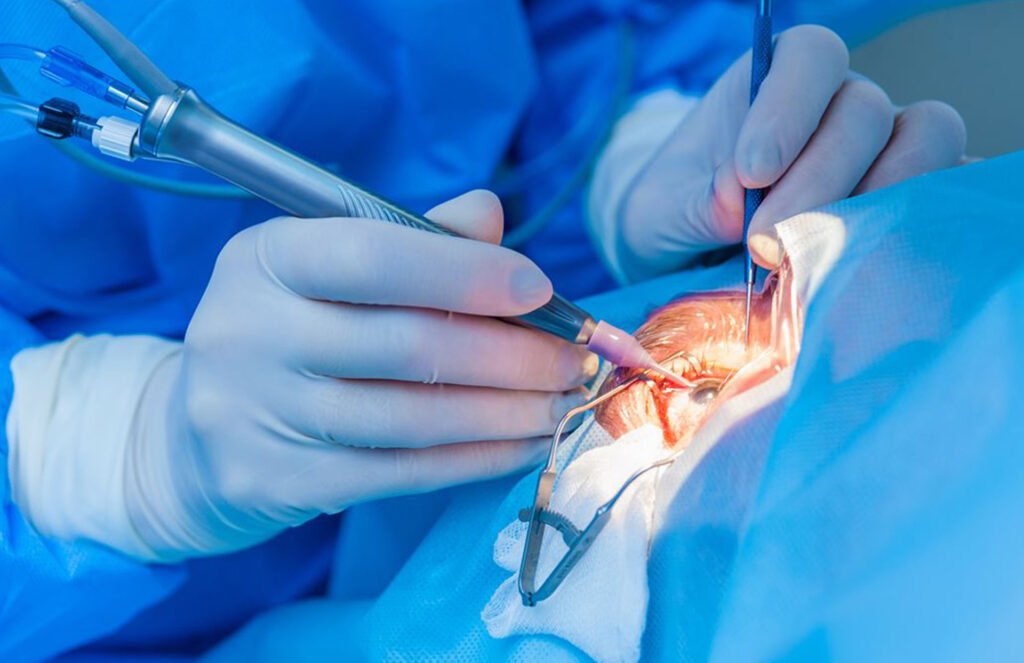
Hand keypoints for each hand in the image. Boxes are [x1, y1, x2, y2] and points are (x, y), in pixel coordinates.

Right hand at [126, 190, 596, 560]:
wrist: (202, 430)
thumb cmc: (294, 328)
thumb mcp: (331, 265)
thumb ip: (413, 239)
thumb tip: (490, 215)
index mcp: (266, 258)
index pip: (374, 257)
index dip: (467, 273)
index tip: (542, 290)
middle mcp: (249, 332)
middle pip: (406, 346)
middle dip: (512, 356)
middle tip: (575, 362)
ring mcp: (257, 414)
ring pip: (412, 419)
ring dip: (507, 414)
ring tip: (562, 405)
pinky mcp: (279, 482)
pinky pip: (401, 473)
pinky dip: (475, 460)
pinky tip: (522, 445)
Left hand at [615, 25, 966, 279]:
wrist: (689, 260)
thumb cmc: (674, 216)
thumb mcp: (662, 212)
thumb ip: (694, 203)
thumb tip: (734, 198)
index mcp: (777, 79)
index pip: (811, 56)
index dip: (789, 109)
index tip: (751, 174)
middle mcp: (840, 104)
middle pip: (866, 112)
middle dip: (818, 181)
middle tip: (765, 244)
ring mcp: (883, 150)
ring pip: (924, 141)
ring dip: (876, 201)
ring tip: (815, 260)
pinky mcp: (909, 200)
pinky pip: (943, 196)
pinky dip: (922, 224)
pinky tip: (875, 263)